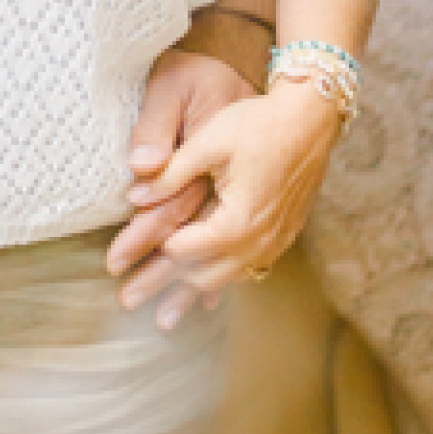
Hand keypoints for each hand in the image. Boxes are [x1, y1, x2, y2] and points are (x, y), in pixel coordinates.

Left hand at [108, 47, 257, 328]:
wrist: (312, 119)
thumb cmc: (259, 124)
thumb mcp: (210, 141)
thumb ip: (171, 173)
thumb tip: (133, 197)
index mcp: (237, 221)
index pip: (184, 252)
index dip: (150, 256)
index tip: (121, 262)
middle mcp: (259, 241)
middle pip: (203, 277)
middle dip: (164, 287)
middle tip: (129, 300)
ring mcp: (275, 242)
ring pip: (227, 279)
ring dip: (193, 294)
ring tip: (164, 315)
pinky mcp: (283, 235)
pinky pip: (249, 268)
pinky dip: (222, 277)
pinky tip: (206, 290)